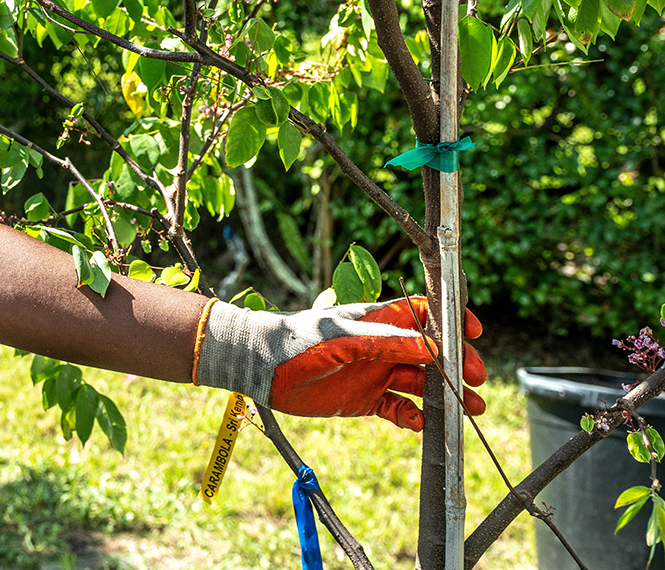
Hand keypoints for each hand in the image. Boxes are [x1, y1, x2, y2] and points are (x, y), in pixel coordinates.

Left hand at [194, 295, 486, 430]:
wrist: (262, 368)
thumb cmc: (298, 342)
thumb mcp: (344, 341)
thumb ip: (386, 343)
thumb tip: (433, 347)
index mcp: (376, 321)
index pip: (422, 314)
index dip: (450, 319)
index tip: (475, 330)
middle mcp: (381, 346)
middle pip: (431, 353)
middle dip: (457, 364)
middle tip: (477, 380)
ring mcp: (374, 373)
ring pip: (420, 383)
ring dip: (445, 395)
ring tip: (471, 409)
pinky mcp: (364, 399)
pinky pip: (398, 408)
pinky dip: (413, 417)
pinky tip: (422, 424)